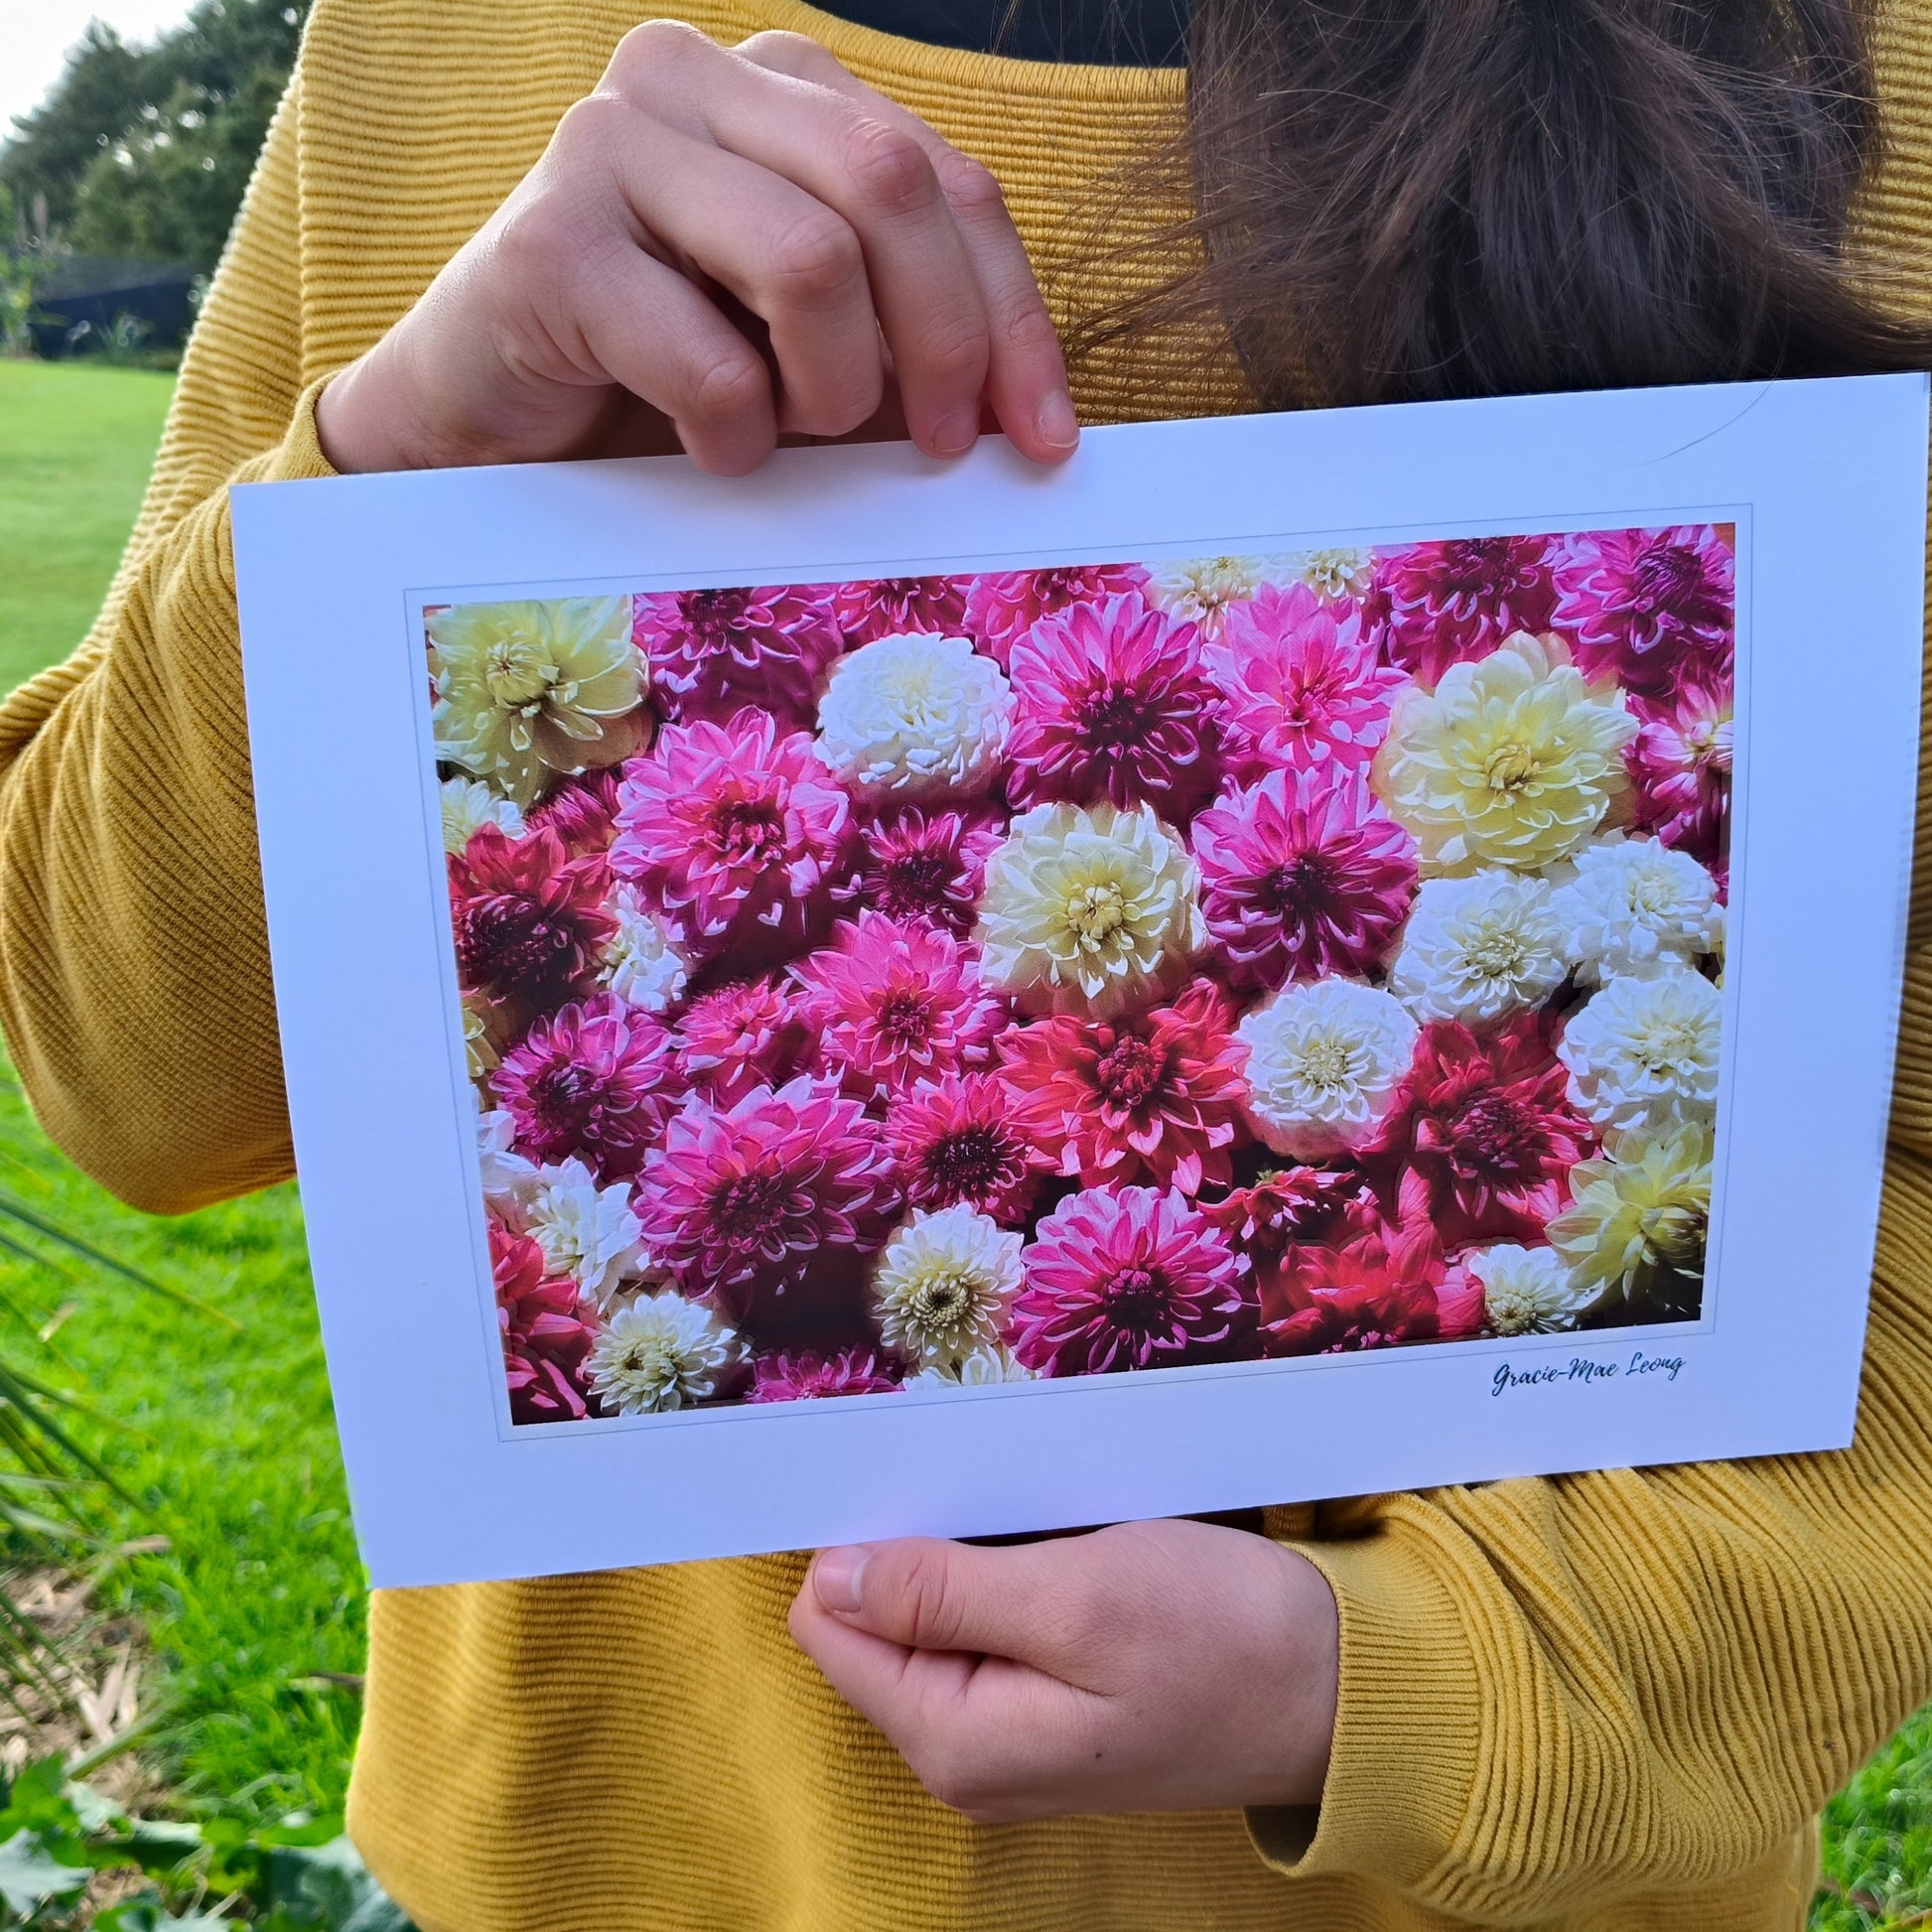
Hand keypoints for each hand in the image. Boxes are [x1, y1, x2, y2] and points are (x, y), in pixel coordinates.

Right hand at [316, 24, 1077, 475]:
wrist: (486, 421)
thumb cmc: (665, 379)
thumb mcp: (815, 343)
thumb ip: (910, 337)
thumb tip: (1036, 421)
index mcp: (783, 89)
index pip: (950, 182)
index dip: (1013, 319)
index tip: (1043, 440)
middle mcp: (697, 80)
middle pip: (893, 189)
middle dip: (943, 344)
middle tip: (936, 449)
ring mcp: (612, 143)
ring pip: (811, 261)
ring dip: (829, 390)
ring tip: (790, 431)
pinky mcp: (547, 242)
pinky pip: (710, 361)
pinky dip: (735, 437)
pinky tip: (709, 450)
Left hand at [788, 1518, 1339, 1822]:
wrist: (1341, 1689)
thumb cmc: (1223, 1641)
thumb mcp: (1079, 1599)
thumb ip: (942, 1593)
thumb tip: (830, 1576)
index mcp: (954, 1740)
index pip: (832, 1626)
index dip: (860, 1539)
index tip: (913, 1474)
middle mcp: (964, 1752)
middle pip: (874, 1620)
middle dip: (917, 1542)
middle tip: (995, 1488)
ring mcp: (1006, 1731)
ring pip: (930, 1613)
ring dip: (965, 1549)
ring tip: (1036, 1509)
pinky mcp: (1046, 1702)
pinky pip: (983, 1622)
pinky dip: (1003, 1567)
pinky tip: (1053, 1535)